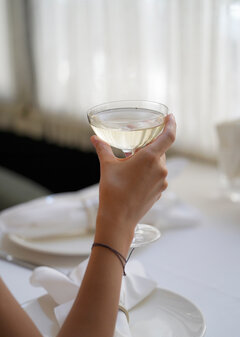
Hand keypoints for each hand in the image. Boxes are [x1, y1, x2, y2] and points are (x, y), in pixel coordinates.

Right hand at [91, 113, 175, 233]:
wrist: (118, 219)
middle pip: (160, 150)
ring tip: (131, 165)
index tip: (170, 117)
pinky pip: (157, 176)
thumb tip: (95, 138)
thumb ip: (103, 149)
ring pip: (158, 164)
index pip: (168, 136)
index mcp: (150, 158)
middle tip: (134, 148)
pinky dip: (148, 173)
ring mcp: (162, 182)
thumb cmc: (113, 191)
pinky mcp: (160, 192)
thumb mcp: (107, 167)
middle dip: (148, 147)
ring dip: (147, 161)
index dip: (171, 124)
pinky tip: (135, 178)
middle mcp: (160, 169)